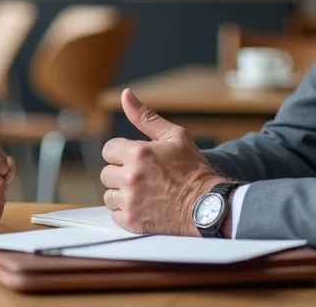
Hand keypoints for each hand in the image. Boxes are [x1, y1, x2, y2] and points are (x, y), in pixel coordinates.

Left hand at [100, 89, 222, 235]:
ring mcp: (130, 201)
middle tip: (144, 177)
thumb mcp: (174, 136)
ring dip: (122, 193)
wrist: (209, 205)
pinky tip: (145, 207)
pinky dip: (126, 212)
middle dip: (122, 173)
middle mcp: (130, 176)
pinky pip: (115, 214)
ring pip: (109, 195)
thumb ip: (145, 117)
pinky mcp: (132, 221)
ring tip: (145, 192)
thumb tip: (125, 94)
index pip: (109, 150)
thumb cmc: (194, 169)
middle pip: (106, 173)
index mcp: (138, 153)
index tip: (138, 159)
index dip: (123, 154)